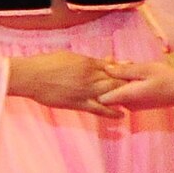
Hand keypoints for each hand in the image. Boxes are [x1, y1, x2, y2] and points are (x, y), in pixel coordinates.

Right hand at [7, 53, 125, 116]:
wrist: (31, 76)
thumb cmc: (47, 63)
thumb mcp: (71, 57)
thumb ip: (90, 60)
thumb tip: (106, 59)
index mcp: (88, 63)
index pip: (113, 67)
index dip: (125, 70)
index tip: (135, 72)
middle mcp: (90, 77)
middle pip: (116, 81)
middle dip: (129, 84)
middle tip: (142, 88)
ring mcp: (85, 91)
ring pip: (110, 94)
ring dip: (124, 97)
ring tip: (136, 102)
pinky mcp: (78, 103)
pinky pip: (98, 109)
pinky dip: (111, 112)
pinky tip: (121, 115)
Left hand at [97, 61, 173, 111]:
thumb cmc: (167, 79)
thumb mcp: (145, 69)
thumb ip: (124, 70)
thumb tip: (106, 68)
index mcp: (127, 96)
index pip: (101, 97)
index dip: (99, 83)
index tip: (104, 68)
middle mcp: (127, 104)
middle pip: (108, 92)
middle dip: (109, 76)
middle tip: (117, 60)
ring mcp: (132, 106)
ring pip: (117, 91)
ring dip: (119, 78)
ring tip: (130, 64)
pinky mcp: (137, 104)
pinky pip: (125, 93)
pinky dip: (126, 82)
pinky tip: (136, 71)